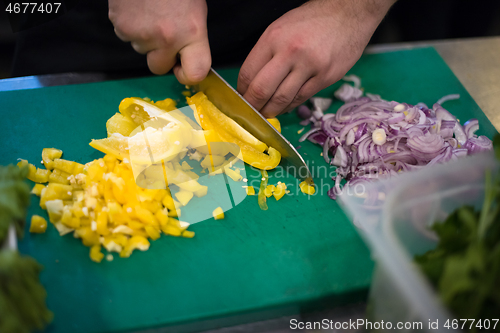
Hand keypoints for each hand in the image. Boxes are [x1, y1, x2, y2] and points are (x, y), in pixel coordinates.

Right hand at [108, 0, 210, 83]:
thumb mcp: (195, 8)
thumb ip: (192, 36)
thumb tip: (190, 57)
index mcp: (192, 31)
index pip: (196, 73)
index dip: (189, 75)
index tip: (184, 68)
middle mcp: (166, 37)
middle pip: (159, 68)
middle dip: (161, 56)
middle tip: (164, 33)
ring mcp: (140, 33)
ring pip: (141, 50)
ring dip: (145, 38)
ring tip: (150, 11)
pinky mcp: (120, 26)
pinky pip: (126, 35)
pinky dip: (131, 26)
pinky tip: (138, 8)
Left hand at [237, 0, 394, 117]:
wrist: (349, 12)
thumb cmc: (313, 20)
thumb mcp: (281, 28)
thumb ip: (266, 53)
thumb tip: (252, 81)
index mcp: (273, 38)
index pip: (248, 73)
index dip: (241, 92)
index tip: (242, 99)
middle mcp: (289, 52)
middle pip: (261, 90)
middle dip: (253, 107)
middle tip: (251, 114)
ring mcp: (309, 66)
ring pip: (281, 99)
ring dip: (271, 111)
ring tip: (267, 114)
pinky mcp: (325, 77)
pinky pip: (301, 98)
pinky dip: (289, 106)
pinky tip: (285, 106)